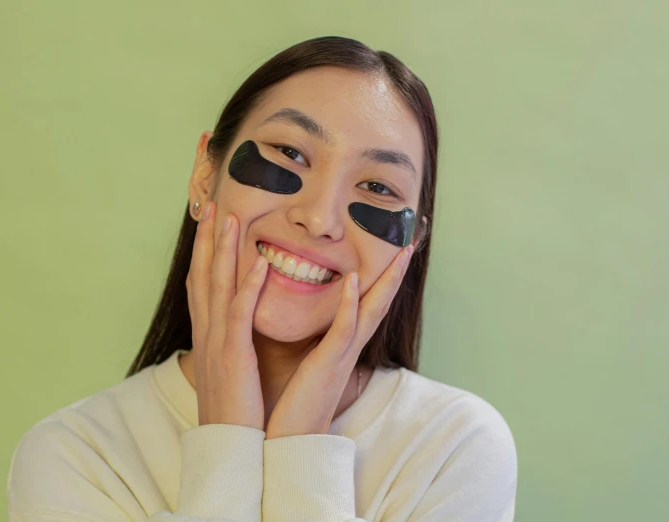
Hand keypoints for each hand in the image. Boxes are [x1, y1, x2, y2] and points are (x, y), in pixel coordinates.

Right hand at [185, 200, 268, 429]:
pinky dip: (247, 287)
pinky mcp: (233, 358)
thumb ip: (232, 343)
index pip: (202, 284)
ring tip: (230, 217)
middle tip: (213, 204)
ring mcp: (217, 345)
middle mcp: (207, 335)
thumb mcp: (230, 371)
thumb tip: (236, 328)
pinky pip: (240, 316)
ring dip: (222, 250)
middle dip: (206, 239)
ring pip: (216, 287)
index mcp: (208, 337)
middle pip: (202, 276)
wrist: (229, 452)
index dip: (203, 251)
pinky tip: (258, 262)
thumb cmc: (236, 413)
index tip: (209, 222)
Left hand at [264, 244, 414, 438]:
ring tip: (401, 253)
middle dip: (396, 274)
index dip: (381, 279)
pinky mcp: (327, 367)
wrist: (286, 448)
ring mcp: (341, 357)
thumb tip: (313, 331)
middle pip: (379, 303)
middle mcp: (347, 349)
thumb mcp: (304, 369)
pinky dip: (350, 304)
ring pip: (370, 312)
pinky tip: (354, 280)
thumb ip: (313, 347)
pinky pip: (343, 331)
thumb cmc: (291, 408)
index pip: (364, 305)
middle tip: (412, 243)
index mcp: (339, 348)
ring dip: (386, 282)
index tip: (394, 253)